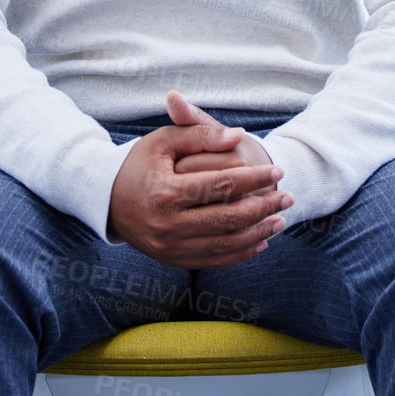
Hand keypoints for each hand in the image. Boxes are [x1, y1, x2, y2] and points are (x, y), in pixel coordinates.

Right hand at [107, 91, 290, 268]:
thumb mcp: (163, 140)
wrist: (106, 198)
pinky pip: (213, 261)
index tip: (277, 169)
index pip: (221, 185)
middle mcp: (167, 225)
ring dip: (258, 233)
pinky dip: (240, 253)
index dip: (254, 178)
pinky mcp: (171, 261)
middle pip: (227, 219)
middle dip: (264, 208)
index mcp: (165, 192)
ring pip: (224, 244)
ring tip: (281, 219)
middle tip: (288, 196)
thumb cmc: (139, 163)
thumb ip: (200, 134)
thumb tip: (238, 135)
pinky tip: (260, 241)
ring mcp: (168, 247)